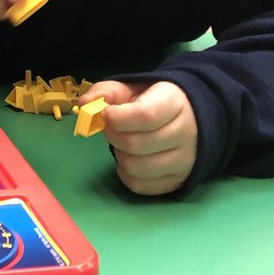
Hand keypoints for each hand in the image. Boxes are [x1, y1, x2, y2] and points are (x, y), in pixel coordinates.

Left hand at [79, 80, 197, 195]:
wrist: (188, 118)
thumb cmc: (153, 101)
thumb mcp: (132, 88)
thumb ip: (107, 92)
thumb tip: (84, 103)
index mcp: (175, 102)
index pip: (145, 116)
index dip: (117, 118)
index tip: (106, 114)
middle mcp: (186, 133)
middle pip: (136, 144)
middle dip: (113, 135)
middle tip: (111, 128)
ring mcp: (185, 160)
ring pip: (136, 167)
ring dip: (119, 155)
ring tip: (123, 143)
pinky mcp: (178, 181)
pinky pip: (140, 186)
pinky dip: (126, 174)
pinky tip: (129, 158)